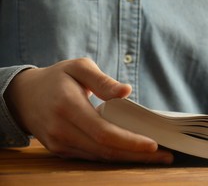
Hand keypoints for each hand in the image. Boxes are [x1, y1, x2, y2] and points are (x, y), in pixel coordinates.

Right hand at [4, 58, 172, 163]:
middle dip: (137, 155)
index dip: (129, 141)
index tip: (153, 144)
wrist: (24, 96)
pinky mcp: (61, 150)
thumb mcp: (78, 67)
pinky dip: (114, 156)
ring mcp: (60, 143)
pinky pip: (91, 157)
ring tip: (155, 157)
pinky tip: (131, 153)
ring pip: (99, 157)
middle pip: (105, 150)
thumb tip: (126, 91)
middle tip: (165, 156)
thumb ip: (102, 79)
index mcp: (68, 106)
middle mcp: (62, 129)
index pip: (103, 131)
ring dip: (128, 159)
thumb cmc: (57, 77)